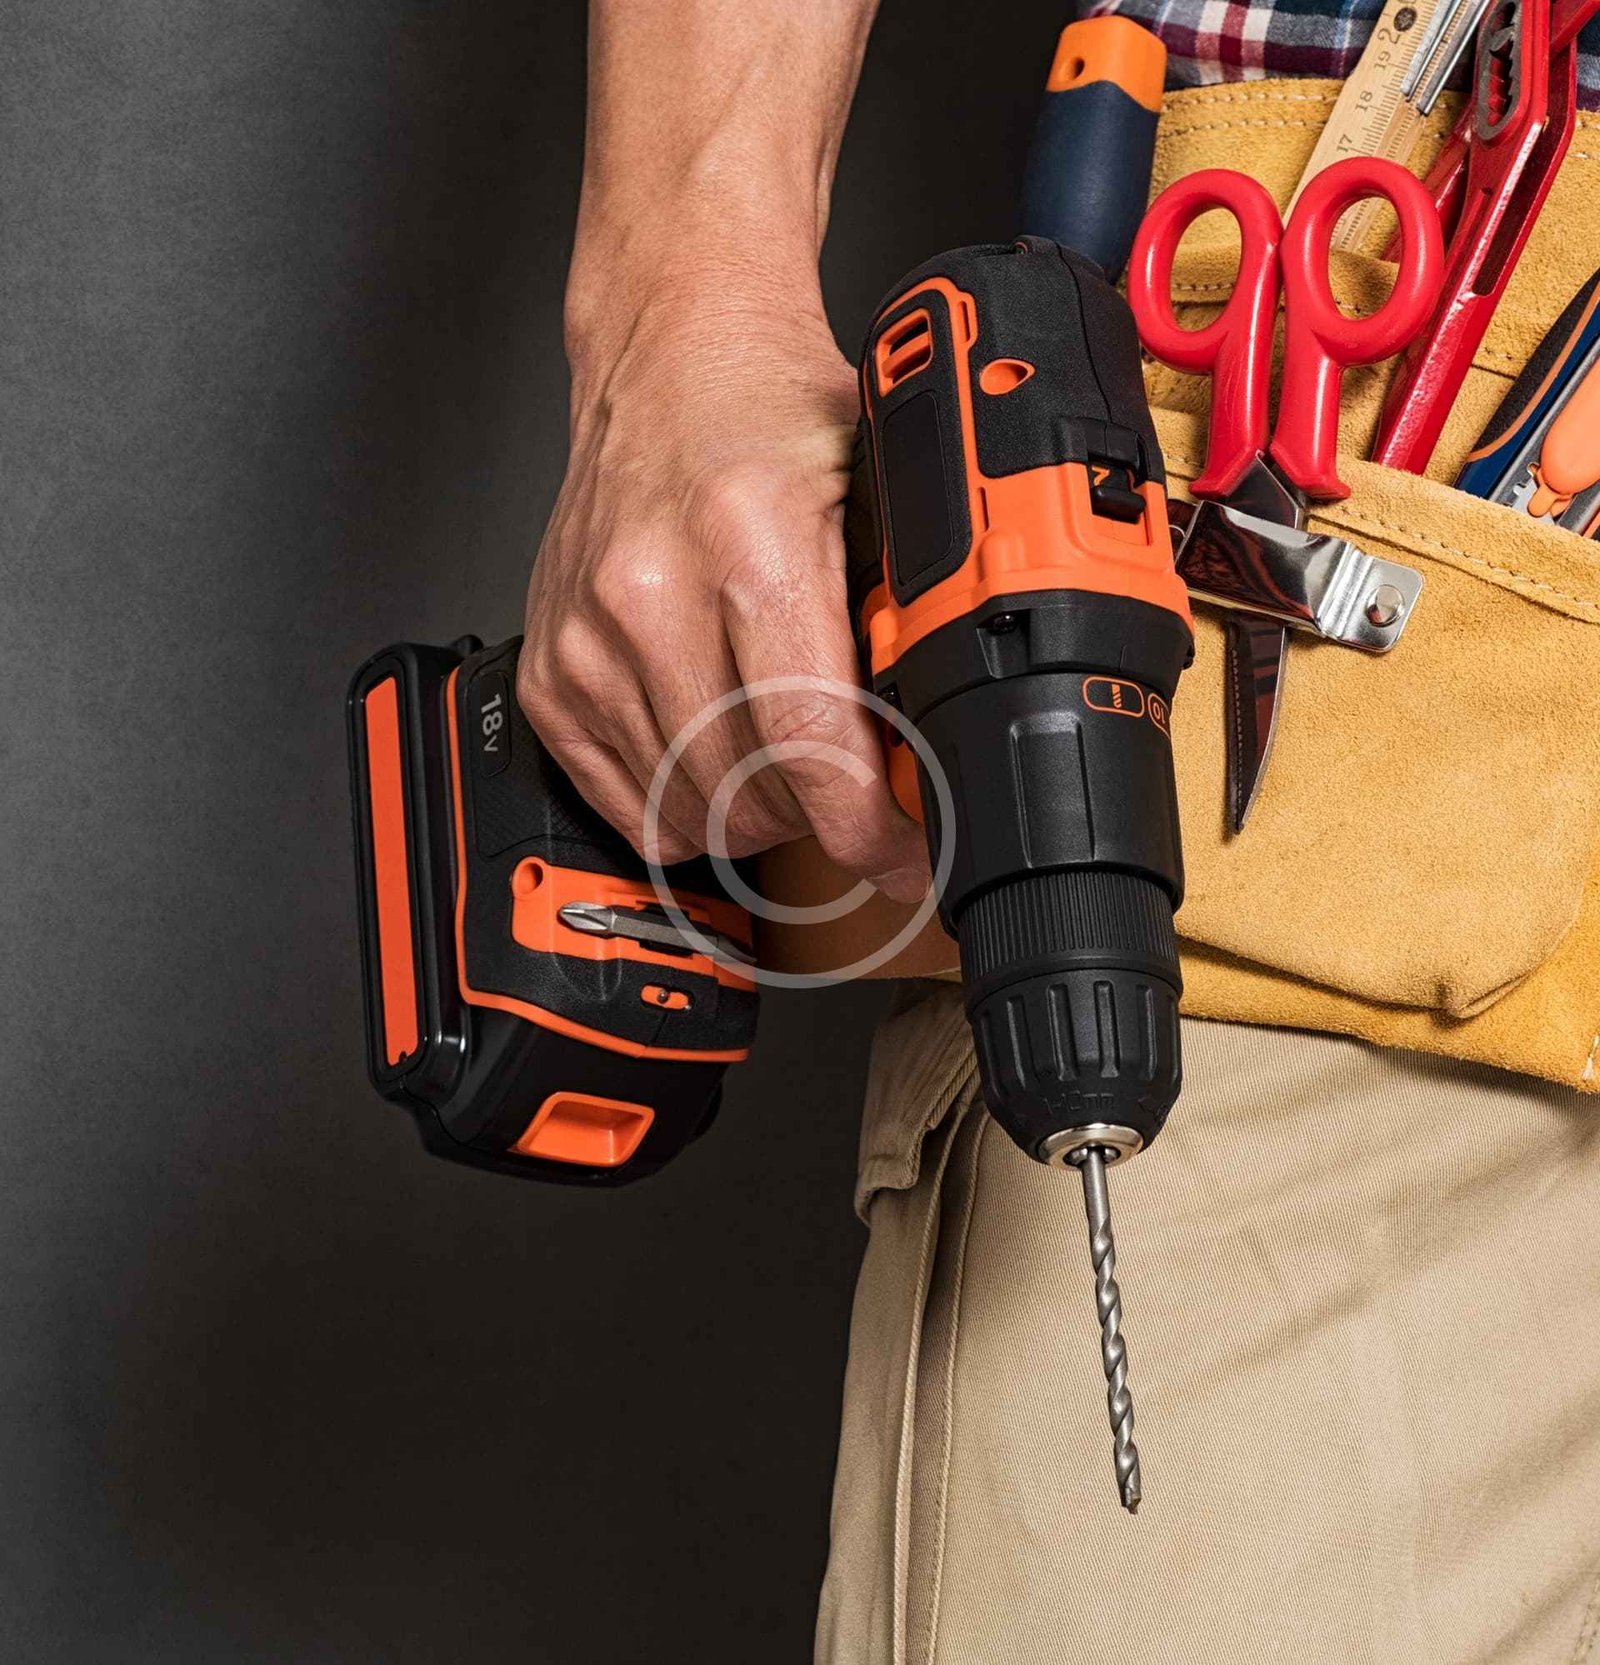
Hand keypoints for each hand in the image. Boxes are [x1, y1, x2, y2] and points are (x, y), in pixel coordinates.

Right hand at [517, 268, 928, 901]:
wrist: (666, 355)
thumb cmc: (768, 413)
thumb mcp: (877, 493)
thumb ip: (902, 619)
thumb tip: (935, 745)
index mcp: (746, 540)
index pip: (808, 743)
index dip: (870, 828)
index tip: (906, 849)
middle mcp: (647, 593)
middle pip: (746, 796)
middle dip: (819, 818)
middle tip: (855, 787)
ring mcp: (585, 638)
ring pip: (684, 814)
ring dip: (751, 814)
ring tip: (786, 759)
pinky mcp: (549, 670)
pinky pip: (622, 802)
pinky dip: (681, 804)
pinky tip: (718, 752)